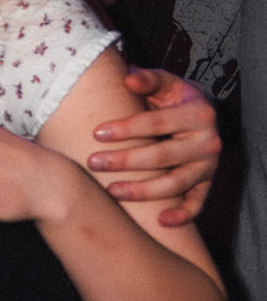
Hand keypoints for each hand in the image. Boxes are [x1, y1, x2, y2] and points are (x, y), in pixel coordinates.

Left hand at [86, 67, 219, 224]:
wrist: (199, 116)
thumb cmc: (173, 100)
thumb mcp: (165, 84)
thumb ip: (148, 79)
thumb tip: (128, 78)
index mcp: (198, 113)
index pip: (158, 123)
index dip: (127, 128)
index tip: (96, 133)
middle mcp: (208, 141)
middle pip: (163, 156)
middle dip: (125, 161)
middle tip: (93, 163)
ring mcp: (207, 166)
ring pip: (175, 184)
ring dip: (142, 190)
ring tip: (111, 191)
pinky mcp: (206, 184)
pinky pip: (196, 204)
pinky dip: (182, 216)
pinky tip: (160, 221)